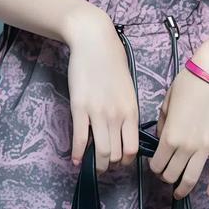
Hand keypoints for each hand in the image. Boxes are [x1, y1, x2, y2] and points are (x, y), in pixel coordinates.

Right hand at [64, 2, 139, 172]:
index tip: (120, 160)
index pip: (133, 148)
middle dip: (110, 164)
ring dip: (96, 164)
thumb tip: (124, 131)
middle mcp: (117, 115)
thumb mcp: (128, 88)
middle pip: (116, 153)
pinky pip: (79, 138)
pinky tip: (75, 160)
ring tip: (92, 165)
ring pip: (100, 151)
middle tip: (105, 165)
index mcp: (131, 111)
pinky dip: (77, 154)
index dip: (126, 160)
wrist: (95, 43)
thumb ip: (127, 111)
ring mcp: (98, 113)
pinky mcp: (79, 108)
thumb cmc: (113, 63)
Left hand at [150, 35, 208, 198]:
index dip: (154, 167)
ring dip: (184, 188)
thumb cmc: (188, 84)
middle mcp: (186, 147)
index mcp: (170, 136)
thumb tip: (163, 138)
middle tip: (167, 175)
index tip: (156, 165)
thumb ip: (163, 124)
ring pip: (192, 179)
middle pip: (172, 174)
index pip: (157, 164)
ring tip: (180, 192)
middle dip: (167, 177)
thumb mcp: (167, 102)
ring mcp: (206, 148)